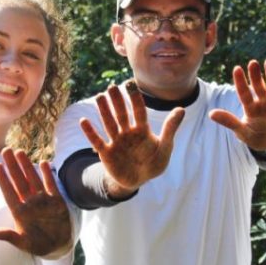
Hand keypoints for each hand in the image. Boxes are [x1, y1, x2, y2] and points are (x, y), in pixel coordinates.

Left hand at [0, 148, 71, 257]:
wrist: (58, 246)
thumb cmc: (38, 245)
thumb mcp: (23, 243)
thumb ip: (10, 237)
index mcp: (20, 212)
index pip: (9, 192)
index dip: (3, 180)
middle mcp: (30, 203)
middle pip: (19, 181)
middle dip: (12, 166)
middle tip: (5, 150)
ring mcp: (43, 200)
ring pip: (33, 179)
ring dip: (27, 166)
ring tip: (19, 152)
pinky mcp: (56, 201)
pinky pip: (51, 185)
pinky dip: (47, 174)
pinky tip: (43, 163)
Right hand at [79, 80, 183, 196]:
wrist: (138, 180)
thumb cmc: (153, 163)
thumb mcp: (165, 147)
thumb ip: (170, 129)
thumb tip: (181, 108)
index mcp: (142, 130)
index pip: (138, 111)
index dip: (135, 98)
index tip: (130, 84)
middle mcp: (128, 133)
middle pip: (122, 114)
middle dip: (117, 101)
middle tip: (112, 87)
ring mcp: (116, 142)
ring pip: (109, 124)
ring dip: (104, 111)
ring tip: (100, 97)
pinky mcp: (106, 153)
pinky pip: (97, 141)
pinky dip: (90, 132)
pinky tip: (84, 121)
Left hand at [209, 59, 265, 151]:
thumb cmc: (258, 138)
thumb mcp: (243, 132)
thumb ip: (230, 122)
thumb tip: (211, 114)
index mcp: (251, 109)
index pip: (244, 93)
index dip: (241, 82)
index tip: (237, 69)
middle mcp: (264, 103)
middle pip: (259, 87)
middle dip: (256, 76)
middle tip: (252, 63)